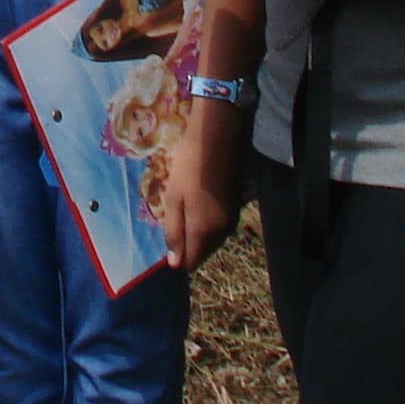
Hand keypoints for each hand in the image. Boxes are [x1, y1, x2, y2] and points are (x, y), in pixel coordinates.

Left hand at [159, 104, 245, 270]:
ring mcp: (231, 221)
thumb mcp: (173, 199)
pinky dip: (207, 223)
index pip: (190, 262)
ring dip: (197, 232)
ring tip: (184, 207)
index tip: (167, 236)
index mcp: (204, 232)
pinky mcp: (236, 209)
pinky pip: (219, 228)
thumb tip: (175, 264)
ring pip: (211, 240)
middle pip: (202, 252)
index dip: (176, 256)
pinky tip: (198, 202)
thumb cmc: (189, 167)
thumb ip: (174, 232)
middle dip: (187, 243)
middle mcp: (222, 233)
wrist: (217, 139)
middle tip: (174, 216)